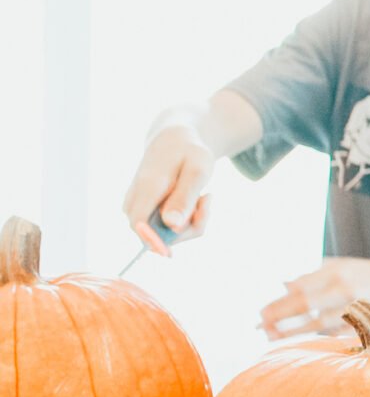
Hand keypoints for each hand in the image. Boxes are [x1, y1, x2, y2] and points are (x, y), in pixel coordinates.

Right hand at [122, 126, 216, 243]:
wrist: (173, 142)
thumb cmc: (188, 153)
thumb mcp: (197, 170)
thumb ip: (184, 197)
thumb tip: (172, 226)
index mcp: (146, 188)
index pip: (139, 225)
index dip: (153, 242)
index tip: (170, 254)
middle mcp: (135, 202)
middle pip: (156, 235)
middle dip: (189, 227)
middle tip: (207, 201)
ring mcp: (138, 210)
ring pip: (165, 234)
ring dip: (192, 222)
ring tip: (204, 197)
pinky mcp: (146, 215)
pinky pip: (168, 229)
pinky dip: (188, 220)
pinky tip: (196, 201)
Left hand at [259, 258, 369, 339]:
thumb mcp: (344, 266)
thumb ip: (314, 274)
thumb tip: (282, 285)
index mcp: (337, 270)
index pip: (299, 287)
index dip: (277, 302)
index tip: (260, 314)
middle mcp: (345, 287)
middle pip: (304, 304)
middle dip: (279, 318)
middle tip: (259, 328)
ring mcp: (356, 306)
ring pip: (317, 323)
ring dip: (292, 332)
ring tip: (273, 339)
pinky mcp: (366, 322)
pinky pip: (335, 334)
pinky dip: (316, 340)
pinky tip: (302, 344)